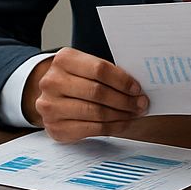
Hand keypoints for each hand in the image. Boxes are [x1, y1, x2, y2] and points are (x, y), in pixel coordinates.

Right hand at [23, 47, 148, 140]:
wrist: (50, 96)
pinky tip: (121, 123)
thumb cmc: (75, 80)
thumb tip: (135, 88)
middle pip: (98, 92)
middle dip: (125, 100)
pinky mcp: (55, 127)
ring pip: (96, 112)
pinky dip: (112, 127)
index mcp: (63, 60)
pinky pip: (91, 129)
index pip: (99, 69)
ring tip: (133, 114)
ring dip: (120, 115)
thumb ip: (105, 73)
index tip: (137, 88)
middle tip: (140, 104)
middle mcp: (52, 82)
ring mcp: (51, 106)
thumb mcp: (84, 67)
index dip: (122, 80)